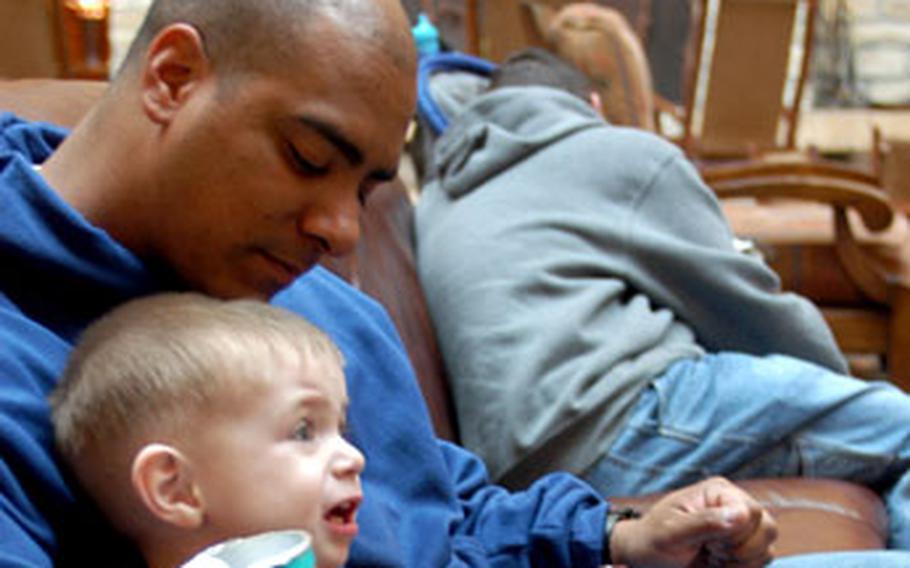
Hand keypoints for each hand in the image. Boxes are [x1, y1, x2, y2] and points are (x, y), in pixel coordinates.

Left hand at [608, 477, 776, 567]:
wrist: (647, 558)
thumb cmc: (653, 541)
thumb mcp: (671, 533)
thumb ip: (704, 523)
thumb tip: (741, 514)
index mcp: (717, 491)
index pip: (751, 511)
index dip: (736, 535)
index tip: (708, 545)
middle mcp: (734, 504)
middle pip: (768, 528)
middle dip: (740, 551)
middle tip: (709, 552)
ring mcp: (742, 526)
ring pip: (767, 548)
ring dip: (741, 563)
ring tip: (711, 557)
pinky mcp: (744, 546)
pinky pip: (762, 561)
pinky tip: (717, 564)